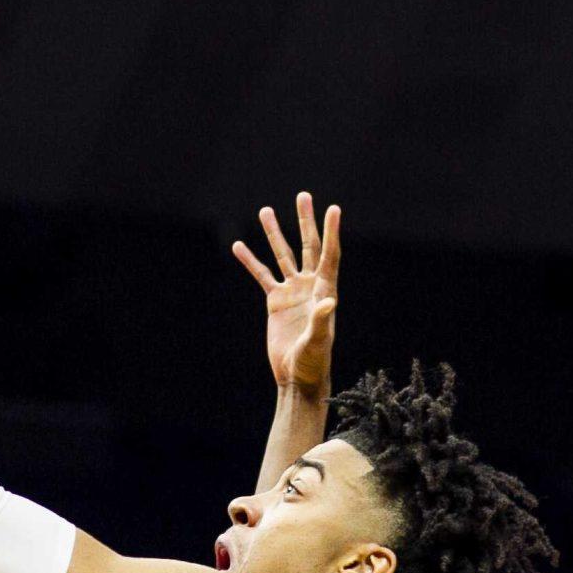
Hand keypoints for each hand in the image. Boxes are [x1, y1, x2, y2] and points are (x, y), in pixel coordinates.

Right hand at [232, 192, 340, 394]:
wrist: (297, 376)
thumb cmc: (313, 361)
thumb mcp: (318, 341)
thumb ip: (321, 321)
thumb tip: (327, 301)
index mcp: (325, 290)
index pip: (329, 255)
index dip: (331, 232)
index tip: (333, 209)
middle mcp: (311, 286)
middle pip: (309, 246)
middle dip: (306, 221)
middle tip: (303, 196)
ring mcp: (292, 292)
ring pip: (283, 256)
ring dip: (274, 233)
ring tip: (265, 210)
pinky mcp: (276, 301)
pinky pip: (262, 275)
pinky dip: (250, 261)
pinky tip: (239, 246)